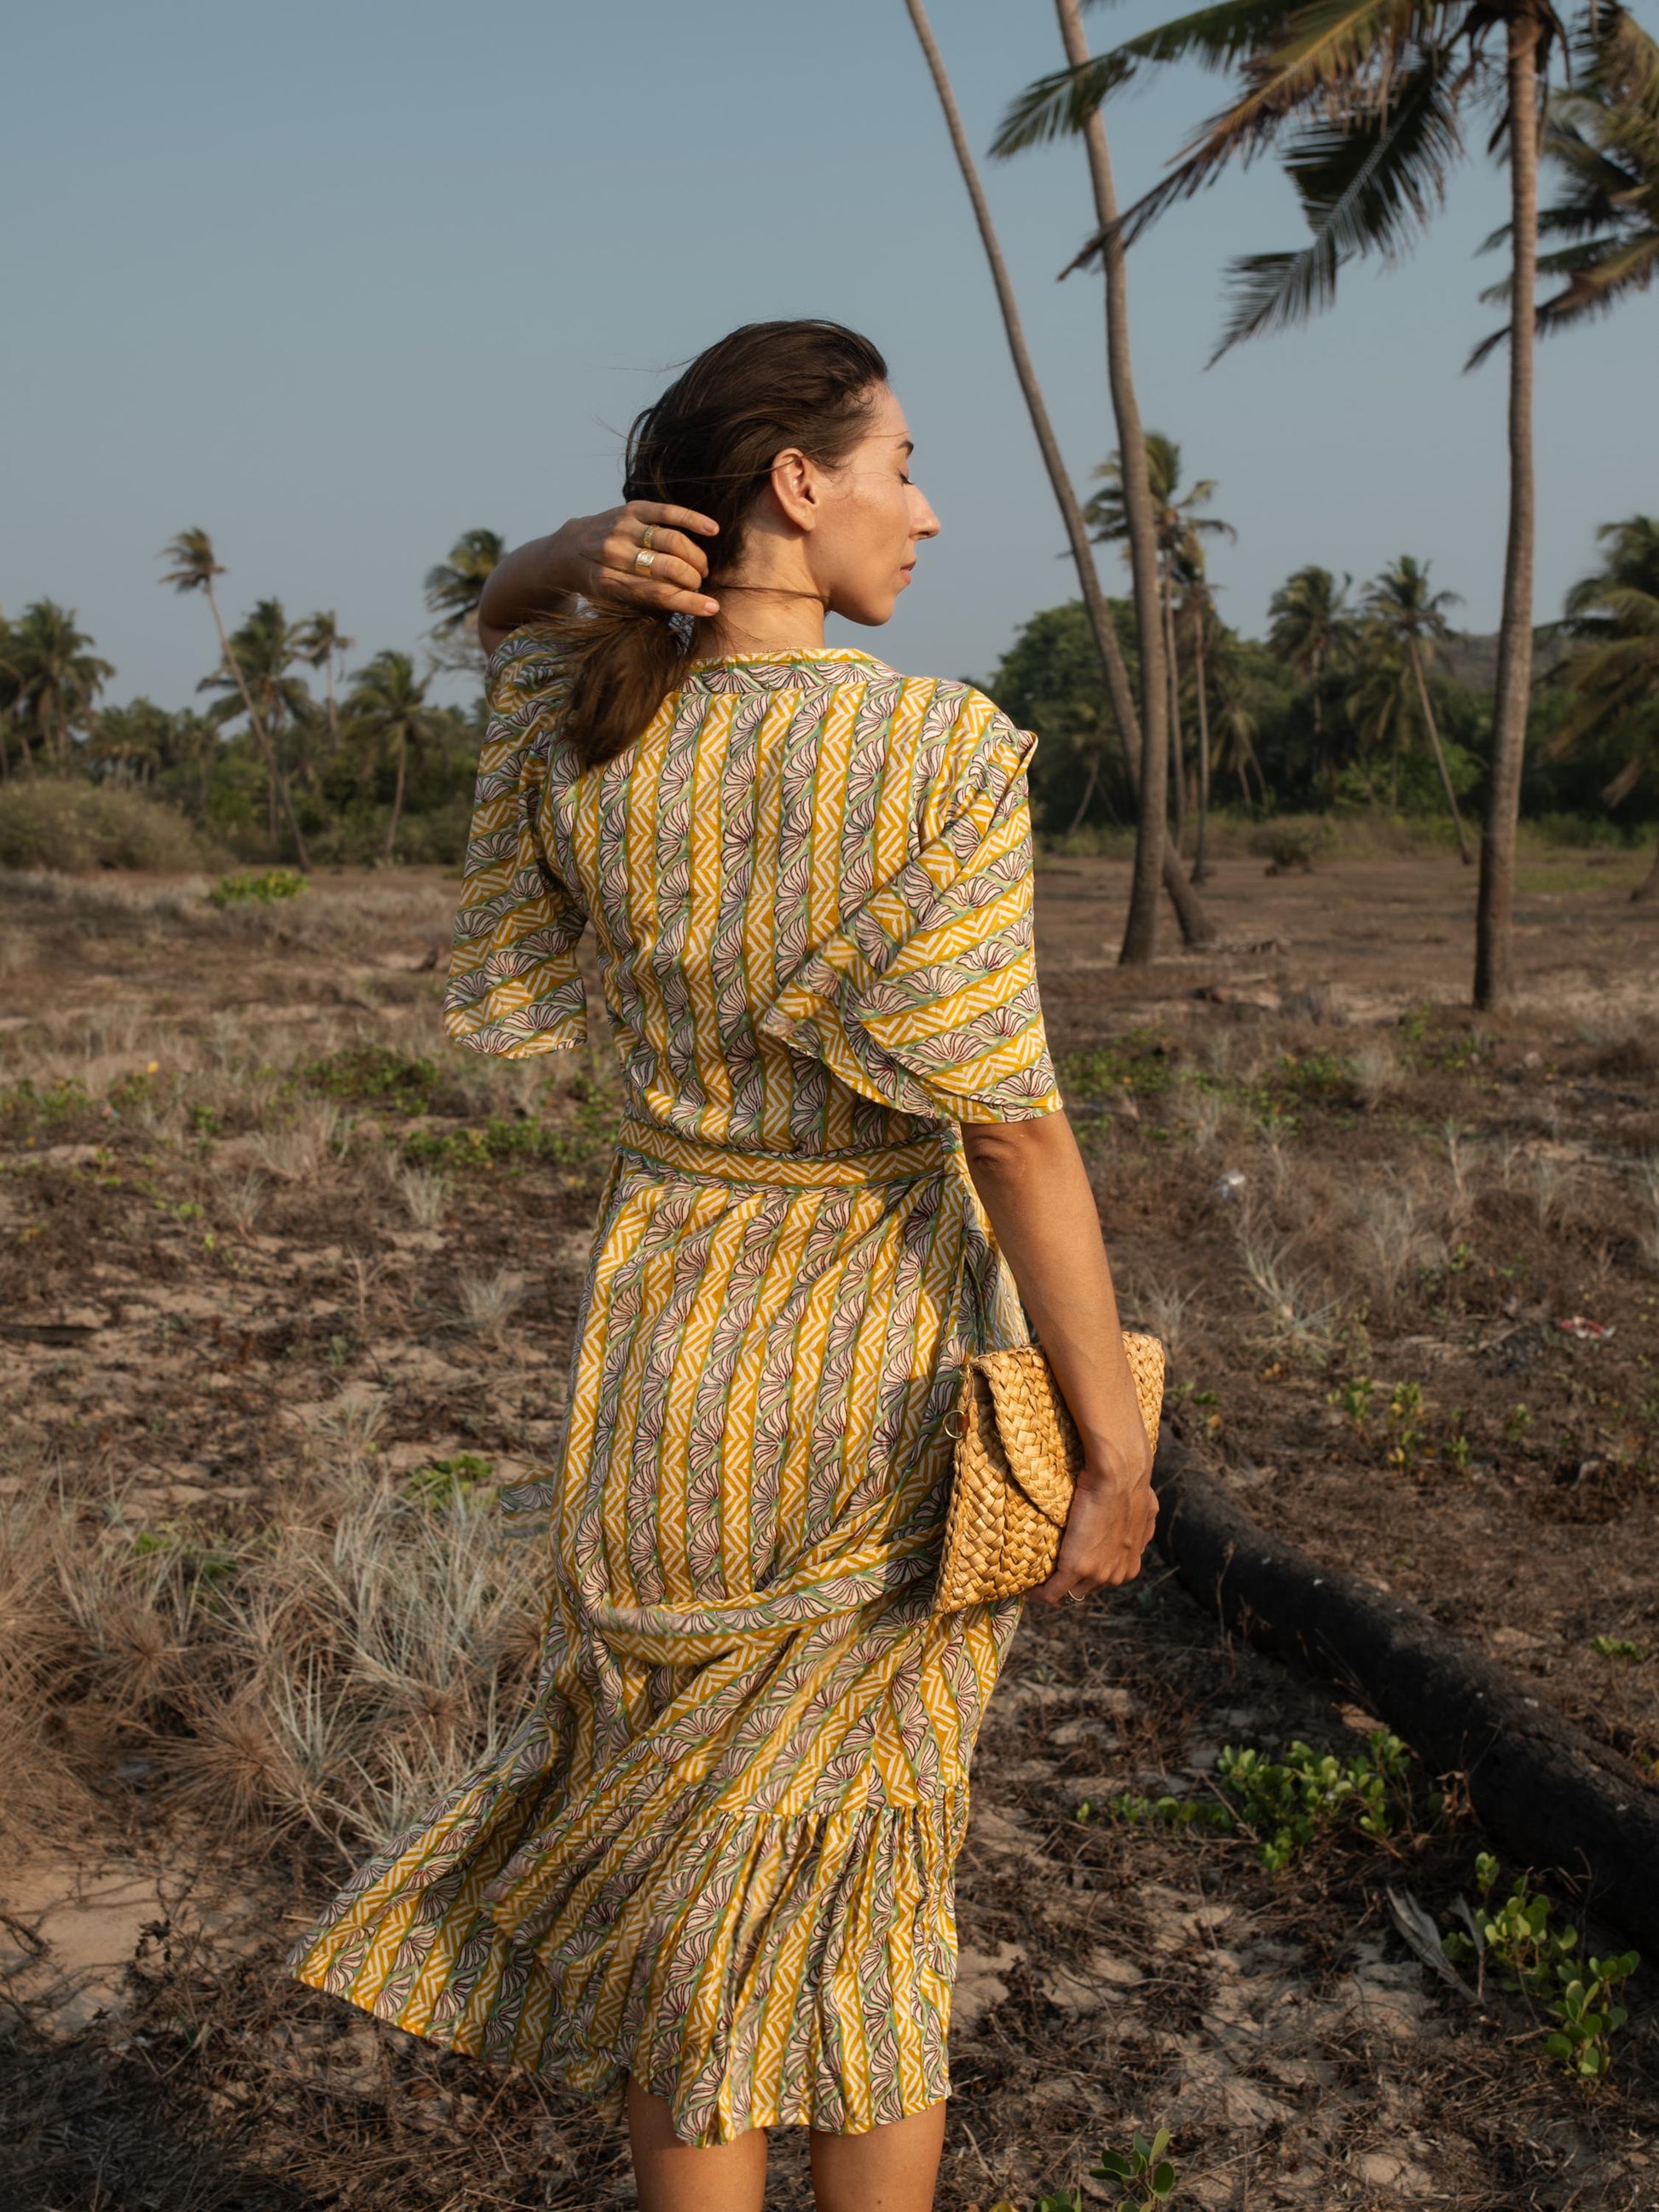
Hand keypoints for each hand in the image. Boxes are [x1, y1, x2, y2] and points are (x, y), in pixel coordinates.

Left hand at [555, 500, 720, 618]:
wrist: (566, 550)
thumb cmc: (597, 582)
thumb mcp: (611, 599)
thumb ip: (643, 600)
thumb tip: (689, 602)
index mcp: (608, 582)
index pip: (656, 594)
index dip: (687, 602)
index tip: (712, 608)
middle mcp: (613, 553)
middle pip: (667, 567)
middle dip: (692, 579)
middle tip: (698, 584)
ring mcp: (621, 528)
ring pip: (672, 541)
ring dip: (695, 557)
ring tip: (701, 568)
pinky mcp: (629, 509)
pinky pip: (667, 512)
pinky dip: (692, 520)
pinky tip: (712, 530)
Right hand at [1033, 1456, 1157, 1607]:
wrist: (1119, 1477)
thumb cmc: (1132, 1485)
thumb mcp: (1146, 1512)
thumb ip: (1142, 1527)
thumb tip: (1140, 1525)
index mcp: (1130, 1566)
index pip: (1102, 1579)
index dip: (1086, 1572)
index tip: (1070, 1560)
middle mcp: (1116, 1576)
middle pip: (1085, 1589)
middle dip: (1068, 1582)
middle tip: (1048, 1566)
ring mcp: (1097, 1574)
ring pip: (1069, 1592)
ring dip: (1052, 1586)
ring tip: (1035, 1574)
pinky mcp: (1077, 1568)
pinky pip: (1052, 1592)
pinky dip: (1038, 1592)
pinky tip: (1028, 1585)